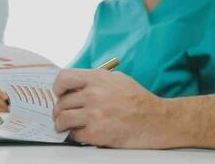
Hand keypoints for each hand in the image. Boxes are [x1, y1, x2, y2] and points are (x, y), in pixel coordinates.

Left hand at [53, 69, 177, 148]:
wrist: (156, 121)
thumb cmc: (137, 100)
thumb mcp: (117, 79)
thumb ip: (94, 80)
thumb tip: (74, 86)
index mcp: (97, 78)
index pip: (63, 78)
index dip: (57, 87)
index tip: (59, 94)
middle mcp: (93, 94)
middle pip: (61, 102)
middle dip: (59, 110)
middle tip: (61, 114)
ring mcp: (94, 114)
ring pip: (62, 119)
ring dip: (61, 124)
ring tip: (64, 125)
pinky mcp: (96, 133)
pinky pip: (73, 134)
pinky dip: (74, 135)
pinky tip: (81, 133)